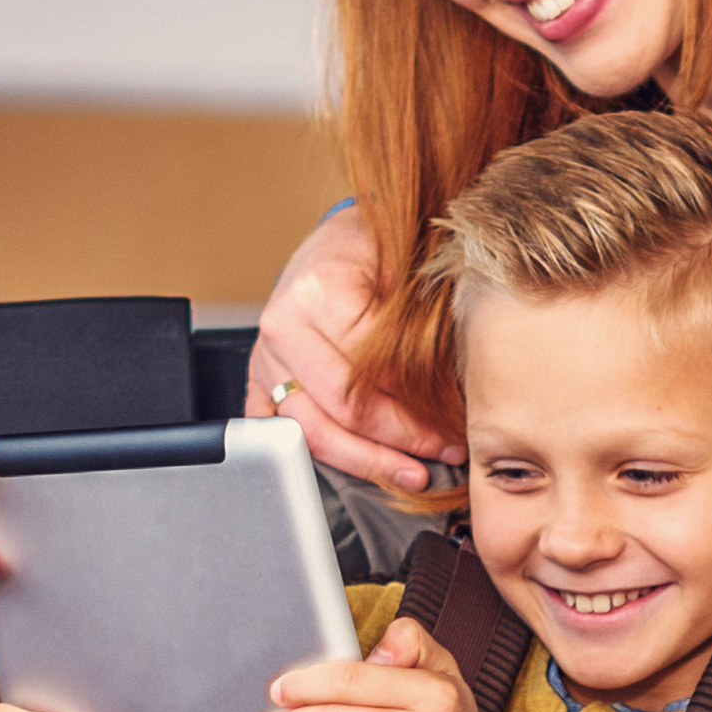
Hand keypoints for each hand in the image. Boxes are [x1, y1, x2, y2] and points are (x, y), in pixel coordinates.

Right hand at [247, 206, 456, 500]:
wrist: (341, 239)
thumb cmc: (379, 251)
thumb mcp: (408, 277)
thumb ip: (415, 335)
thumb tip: (446, 400)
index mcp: (315, 295)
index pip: (367, 377)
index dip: (414, 413)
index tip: (452, 429)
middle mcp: (281, 328)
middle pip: (339, 412)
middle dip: (396, 443)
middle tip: (441, 456)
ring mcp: (264, 358)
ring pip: (310, 432)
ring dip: (367, 460)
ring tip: (410, 472)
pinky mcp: (259, 379)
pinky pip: (284, 432)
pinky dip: (324, 454)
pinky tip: (362, 466)